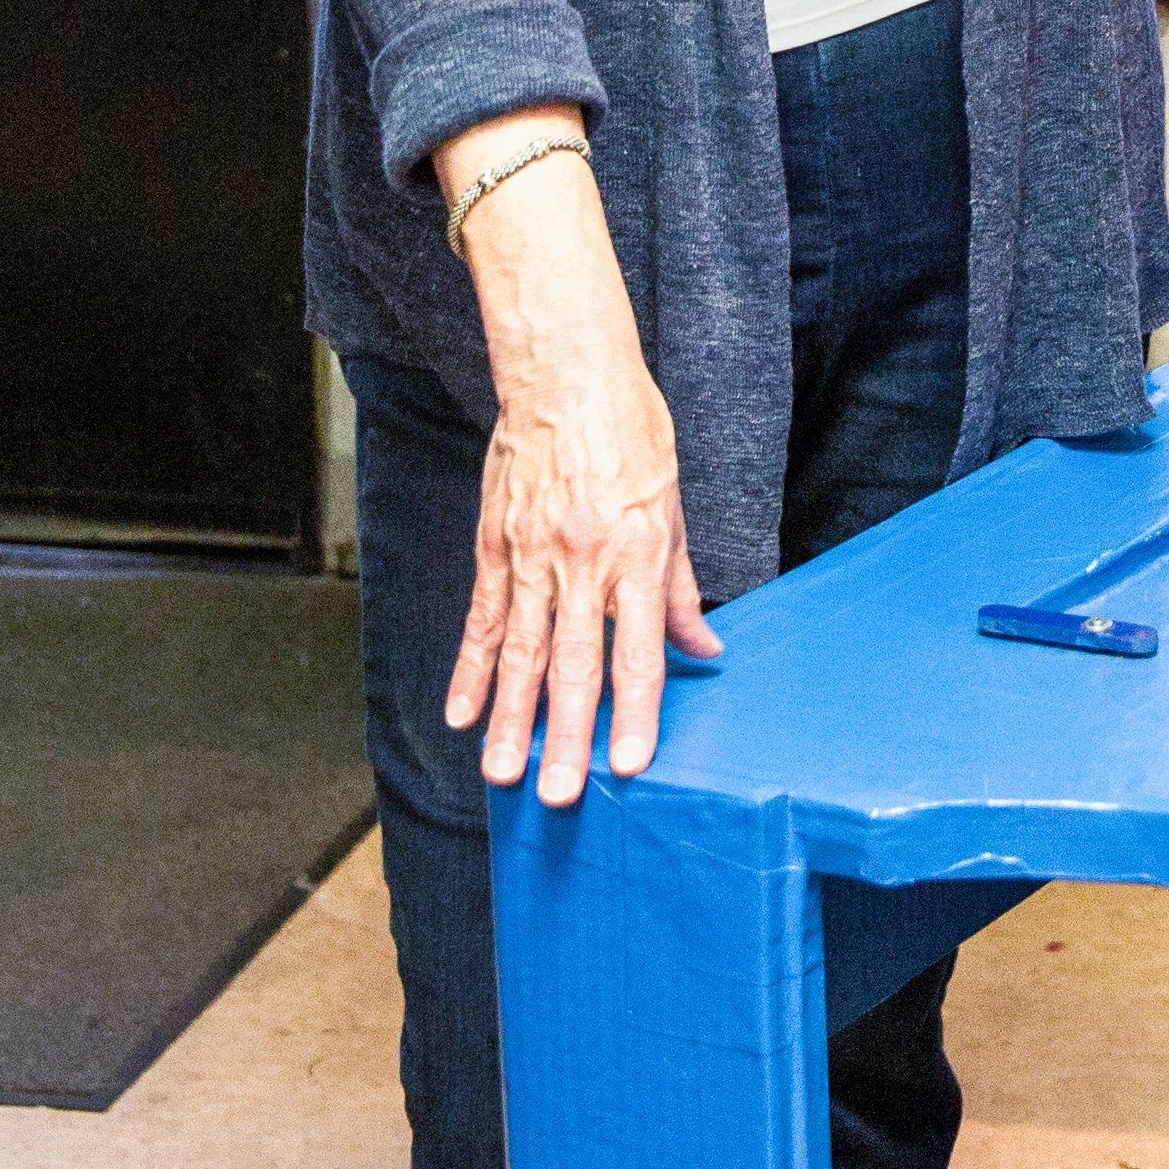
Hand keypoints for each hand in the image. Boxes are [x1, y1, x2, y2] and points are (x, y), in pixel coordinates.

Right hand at [451, 306, 720, 806]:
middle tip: (556, 795)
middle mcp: (585, 561)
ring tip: (503, 772)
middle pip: (574, 664)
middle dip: (565, 736)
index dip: (635, 713)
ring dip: (512, 718)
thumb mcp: (675, 505)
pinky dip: (472, 668)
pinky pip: (483, 618)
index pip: (638, 651)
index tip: (629, 766)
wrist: (567, 373)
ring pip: (522, 651)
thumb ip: (682, 588)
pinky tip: (463, 712)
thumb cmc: (632, 432)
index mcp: (639, 553)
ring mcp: (534, 554)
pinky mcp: (496, 543)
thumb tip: (705, 649)